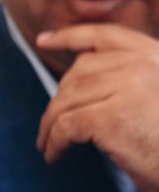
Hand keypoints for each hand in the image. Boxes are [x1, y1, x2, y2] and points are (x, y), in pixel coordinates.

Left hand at [37, 23, 158, 191]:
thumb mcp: (156, 95)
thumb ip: (128, 77)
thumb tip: (76, 73)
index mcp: (156, 55)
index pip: (105, 35)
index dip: (69, 36)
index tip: (43, 41)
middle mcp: (144, 64)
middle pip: (79, 71)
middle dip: (60, 98)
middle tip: (50, 121)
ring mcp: (129, 87)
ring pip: (67, 100)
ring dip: (50, 124)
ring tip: (46, 143)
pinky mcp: (112, 117)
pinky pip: (66, 126)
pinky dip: (54, 142)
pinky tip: (54, 155)